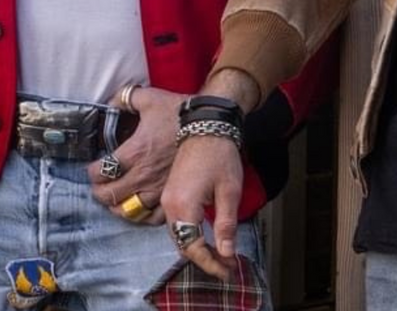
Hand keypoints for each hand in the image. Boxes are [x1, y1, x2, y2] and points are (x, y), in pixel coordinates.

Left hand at [87, 86, 184, 223]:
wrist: (208, 123)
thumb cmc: (178, 111)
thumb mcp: (148, 98)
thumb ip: (124, 98)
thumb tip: (109, 103)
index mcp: (135, 151)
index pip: (102, 172)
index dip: (92, 172)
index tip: (93, 169)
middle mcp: (144, 174)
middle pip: (111, 196)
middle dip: (100, 192)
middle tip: (100, 186)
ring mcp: (159, 188)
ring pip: (129, 211)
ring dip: (118, 207)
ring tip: (116, 199)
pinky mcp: (173, 194)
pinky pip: (153, 218)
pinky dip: (142, 216)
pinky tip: (139, 208)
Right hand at [161, 134, 243, 280]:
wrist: (206, 126)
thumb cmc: (219, 154)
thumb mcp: (229, 191)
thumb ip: (225, 225)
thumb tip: (225, 253)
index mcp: (183, 206)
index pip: (193, 247)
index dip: (210, 263)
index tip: (227, 270)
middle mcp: (169, 205)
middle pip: (182, 244)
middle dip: (203, 259)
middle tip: (225, 267)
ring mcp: (167, 198)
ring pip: (178, 234)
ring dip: (195, 247)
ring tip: (217, 255)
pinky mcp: (170, 193)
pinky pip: (175, 223)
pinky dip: (188, 234)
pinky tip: (202, 237)